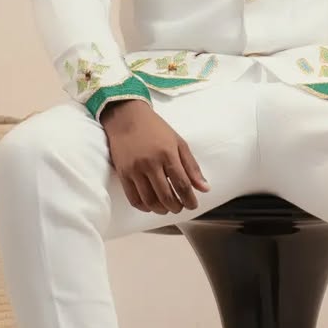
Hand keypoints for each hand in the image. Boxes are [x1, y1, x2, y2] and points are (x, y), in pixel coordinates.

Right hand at [99, 99, 210, 213]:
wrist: (126, 117)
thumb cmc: (155, 129)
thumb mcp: (178, 142)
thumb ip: (192, 166)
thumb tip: (204, 188)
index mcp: (168, 154)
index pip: (182, 184)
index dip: (189, 199)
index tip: (193, 205)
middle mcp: (151, 163)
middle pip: (166, 196)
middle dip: (176, 207)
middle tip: (180, 208)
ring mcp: (135, 169)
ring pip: (150, 200)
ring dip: (161, 209)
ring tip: (167, 208)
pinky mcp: (123, 173)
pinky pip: (133, 198)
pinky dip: (144, 207)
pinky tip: (151, 206)